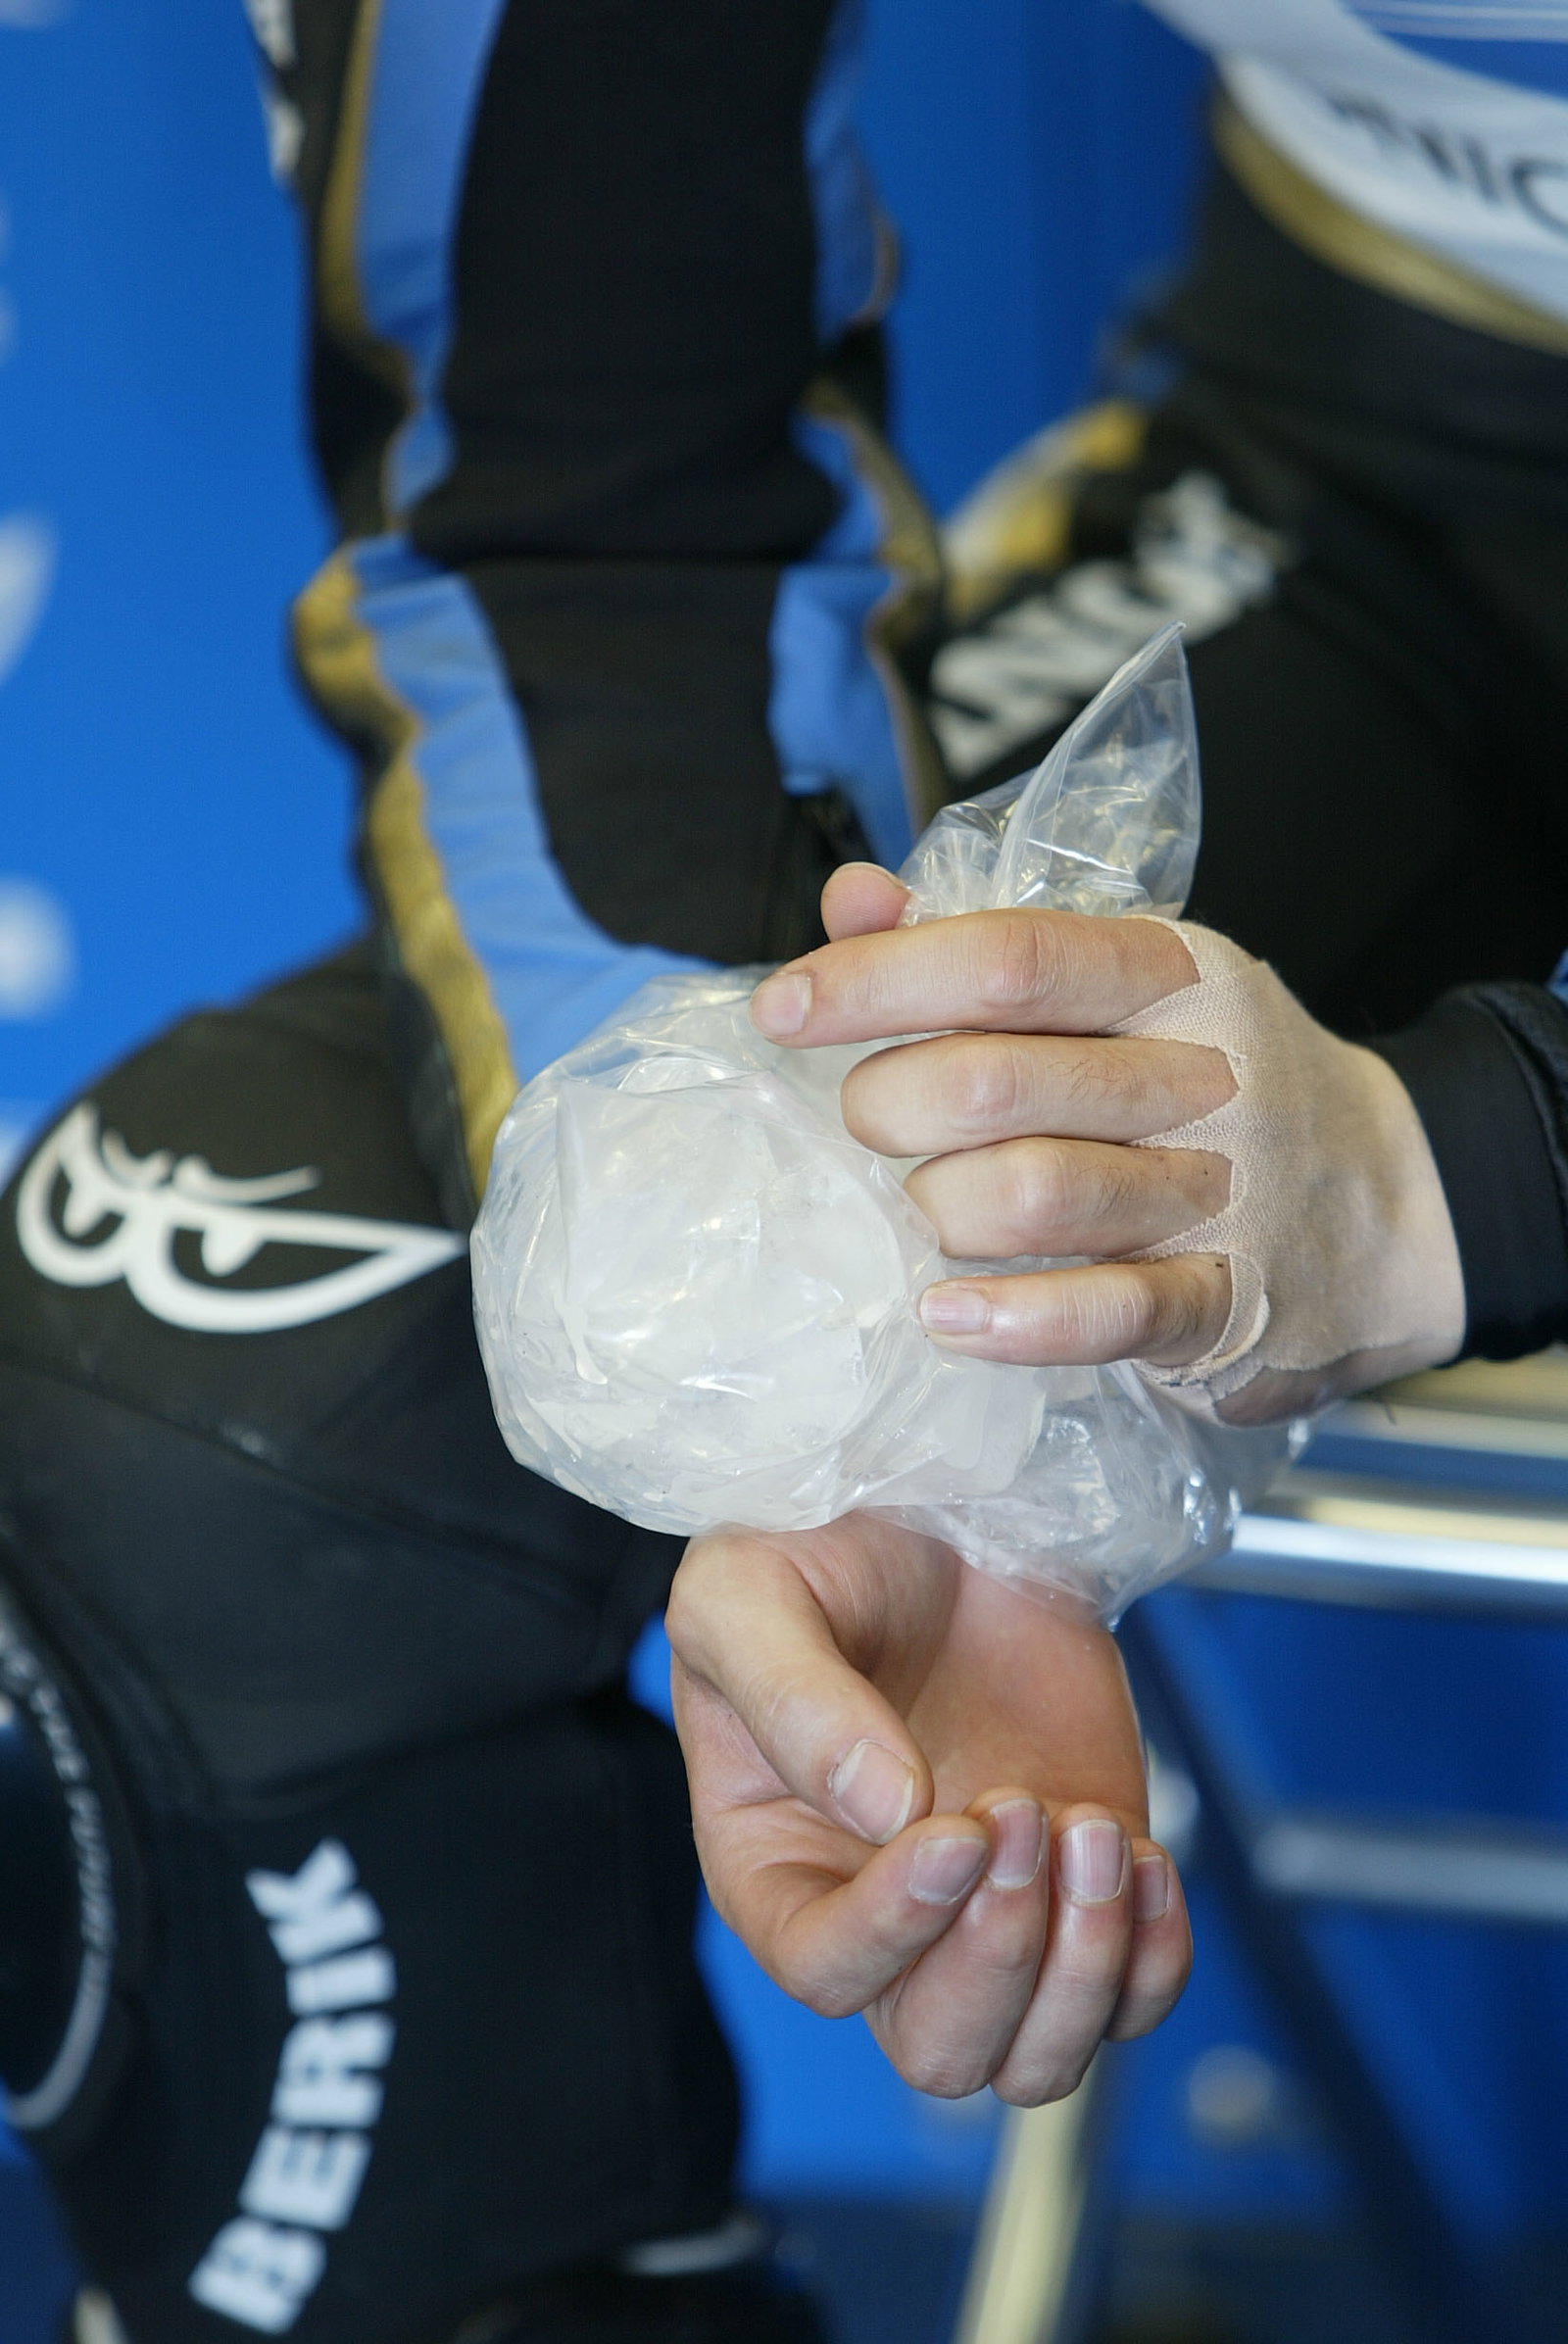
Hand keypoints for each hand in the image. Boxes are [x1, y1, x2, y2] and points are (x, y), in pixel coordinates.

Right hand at [667, 1511, 1190, 2103]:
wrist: (937, 1495)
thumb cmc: (812, 1545)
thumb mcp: (749, 1594)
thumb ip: (794, 1698)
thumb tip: (883, 1810)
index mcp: (776, 1867)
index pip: (827, 1972)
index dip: (895, 1928)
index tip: (953, 1828)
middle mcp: (882, 1917)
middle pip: (942, 2049)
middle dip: (1000, 1957)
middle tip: (1020, 1814)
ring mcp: (993, 1910)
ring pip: (1040, 2056)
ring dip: (1084, 1966)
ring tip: (1093, 1833)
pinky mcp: (1085, 1882)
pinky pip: (1134, 1994)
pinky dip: (1155, 1954)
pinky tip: (1143, 1854)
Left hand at [748, 865, 1463, 1421]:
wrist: (1398, 1203)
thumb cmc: (1211, 1087)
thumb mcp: (1120, 991)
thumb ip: (977, 942)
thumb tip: (852, 897)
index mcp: (1167, 972)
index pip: (1006, 955)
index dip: (875, 979)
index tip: (782, 1009)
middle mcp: (1200, 1072)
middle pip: (997, 1076)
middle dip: (890, 1105)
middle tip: (872, 1128)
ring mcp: (1221, 1192)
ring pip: (1039, 1192)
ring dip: (942, 1209)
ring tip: (925, 1214)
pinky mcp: (1231, 1303)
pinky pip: (1109, 1312)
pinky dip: (1013, 1318)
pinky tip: (947, 1316)